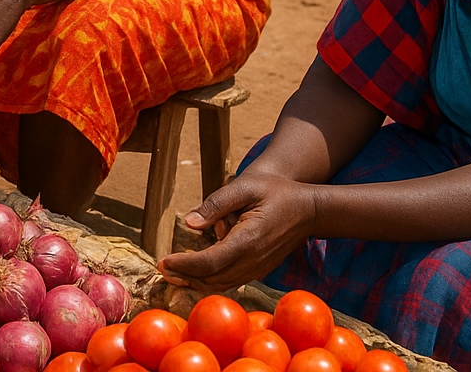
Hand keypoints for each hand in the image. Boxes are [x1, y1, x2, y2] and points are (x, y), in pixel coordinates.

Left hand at [155, 170, 318, 291]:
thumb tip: (189, 223)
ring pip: (221, 284)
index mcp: (248, 239)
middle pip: (212, 278)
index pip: (210, 262)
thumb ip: (216, 203)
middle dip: (184, 276)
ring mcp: (258, 268)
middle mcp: (254, 260)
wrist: (309, 209)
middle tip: (161, 269)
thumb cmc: (277, 191)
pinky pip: (231, 281)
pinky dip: (210, 280)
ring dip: (195, 281)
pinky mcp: (260, 269)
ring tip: (172, 274)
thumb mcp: (245, 186)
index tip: (163, 261)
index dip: (184, 265)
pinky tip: (195, 273)